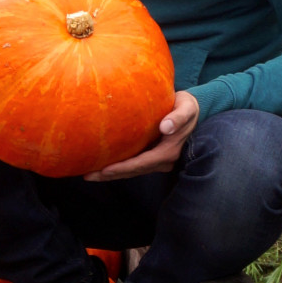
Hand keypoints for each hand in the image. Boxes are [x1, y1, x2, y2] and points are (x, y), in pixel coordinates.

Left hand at [85, 91, 199, 181]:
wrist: (193, 110)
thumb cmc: (187, 106)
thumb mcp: (186, 109)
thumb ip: (178, 117)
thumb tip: (166, 127)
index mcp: (169, 151)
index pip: (142, 163)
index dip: (123, 168)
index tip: (105, 170)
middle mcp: (163, 160)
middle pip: (134, 171)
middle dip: (111, 175)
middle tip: (87, 176)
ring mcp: (157, 160)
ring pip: (132, 171)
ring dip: (111, 174)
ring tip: (89, 175)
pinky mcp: (152, 156)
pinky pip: (133, 165)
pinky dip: (118, 168)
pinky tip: (102, 167)